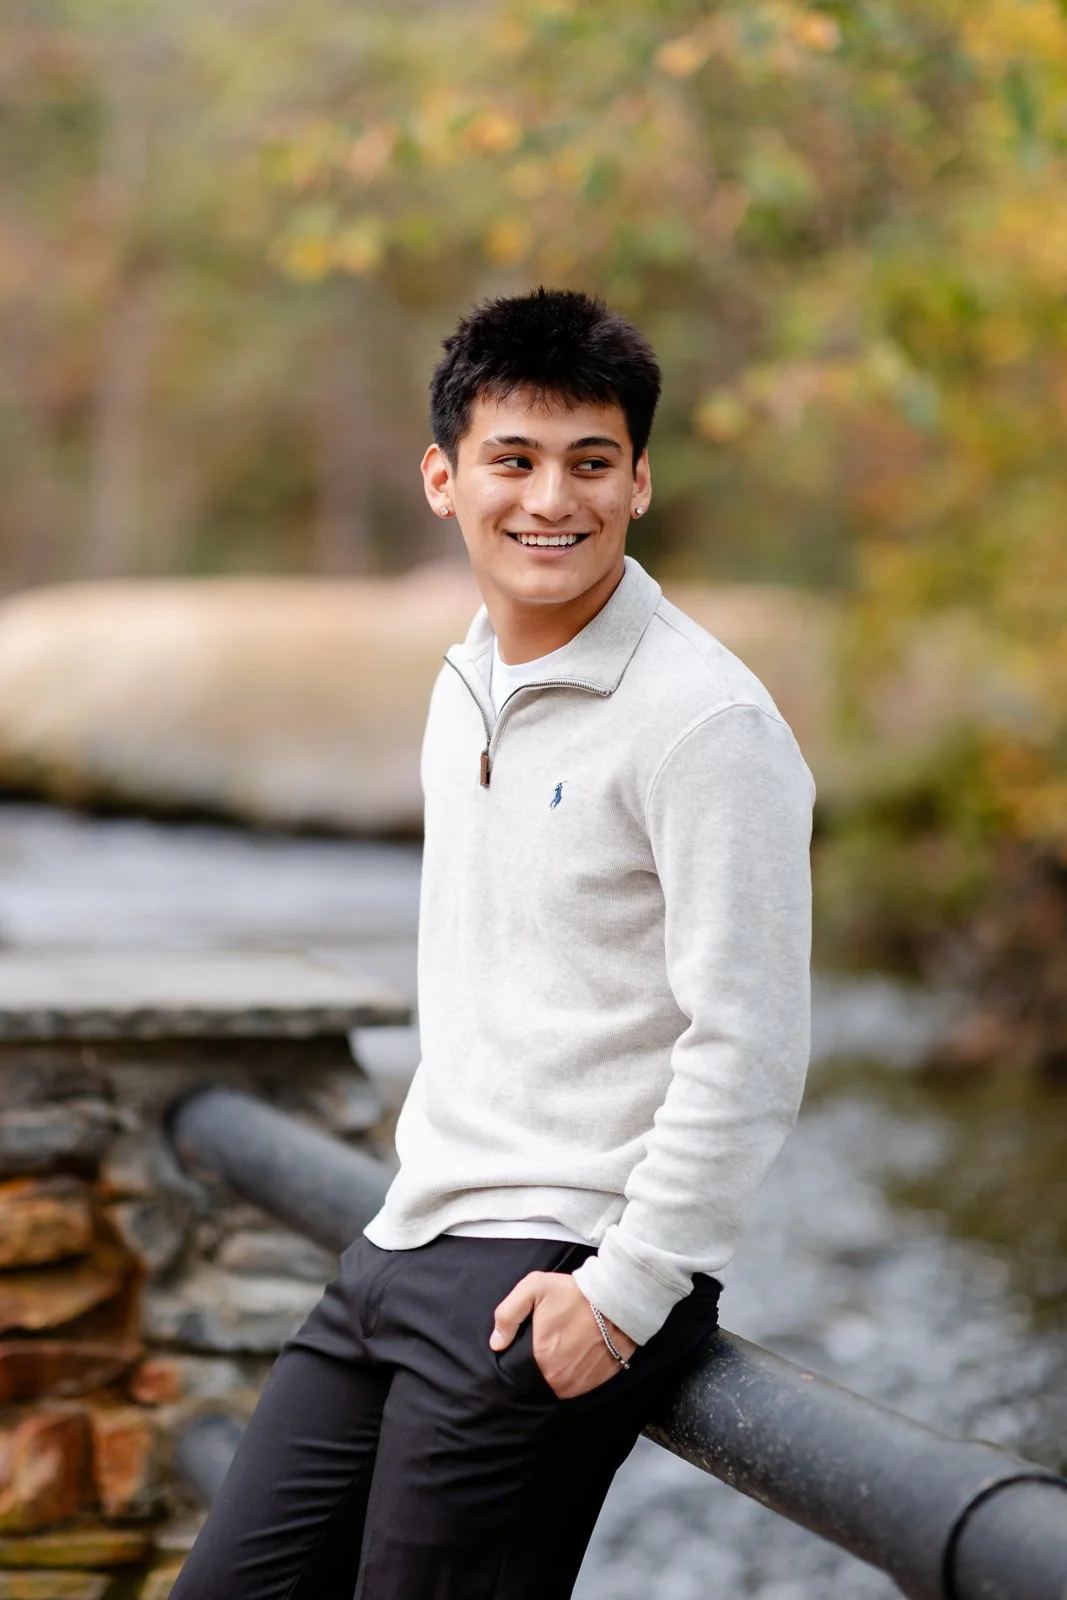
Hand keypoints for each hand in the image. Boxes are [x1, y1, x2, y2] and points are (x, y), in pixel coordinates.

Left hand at [490, 1271, 636, 1398]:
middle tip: (548, 1346)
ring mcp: (581, 1384)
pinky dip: (577, 1375)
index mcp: (541, 1358)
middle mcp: (559, 1378)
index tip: (528, 1348)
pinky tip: (578, 1356)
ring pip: (560, 1386)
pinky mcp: (599, 1383)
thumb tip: (496, 1344)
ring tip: (564, 1351)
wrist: (618, 1298)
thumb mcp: (534, 1289)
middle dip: (540, 1366)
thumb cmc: (574, 1293)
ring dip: (559, 1374)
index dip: (520, 1361)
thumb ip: (508, 1314)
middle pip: (539, 1380)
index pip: (520, 1374)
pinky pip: (580, 1386)